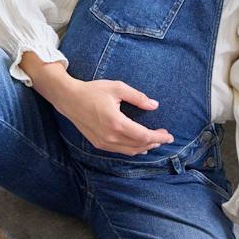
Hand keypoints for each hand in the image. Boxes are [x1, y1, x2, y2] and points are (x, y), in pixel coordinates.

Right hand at [54, 77, 174, 154]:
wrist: (69, 98)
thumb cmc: (93, 90)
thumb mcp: (117, 88)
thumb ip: (137, 97)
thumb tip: (154, 105)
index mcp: (116, 122)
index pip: (143, 136)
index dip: (158, 137)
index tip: (169, 136)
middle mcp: (110, 137)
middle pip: (138, 146)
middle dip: (154, 142)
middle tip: (165, 136)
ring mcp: (103, 142)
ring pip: (130, 151)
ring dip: (144, 147)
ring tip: (155, 140)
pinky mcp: (98, 144)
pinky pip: (120, 151)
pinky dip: (132, 149)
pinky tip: (139, 144)